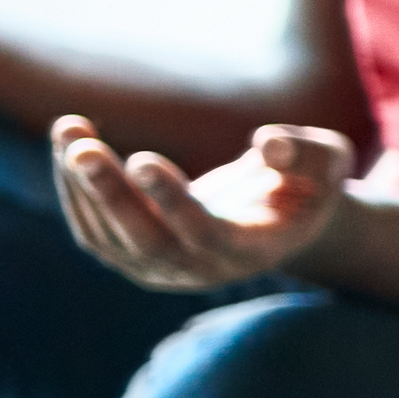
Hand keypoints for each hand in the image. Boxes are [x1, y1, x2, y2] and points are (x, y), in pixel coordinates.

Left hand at [52, 114, 351, 289]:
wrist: (278, 220)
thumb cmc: (307, 183)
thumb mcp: (329, 162)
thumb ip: (309, 152)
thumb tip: (266, 143)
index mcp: (253, 250)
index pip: (204, 234)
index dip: (172, 200)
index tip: (144, 158)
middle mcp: (202, 270)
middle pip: (146, 241)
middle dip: (110, 194)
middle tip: (83, 148)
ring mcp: (161, 270)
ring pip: (108, 236)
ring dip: (80, 184)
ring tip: (69, 127)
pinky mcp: (131, 257)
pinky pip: (92, 230)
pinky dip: (74, 188)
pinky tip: (69, 142)